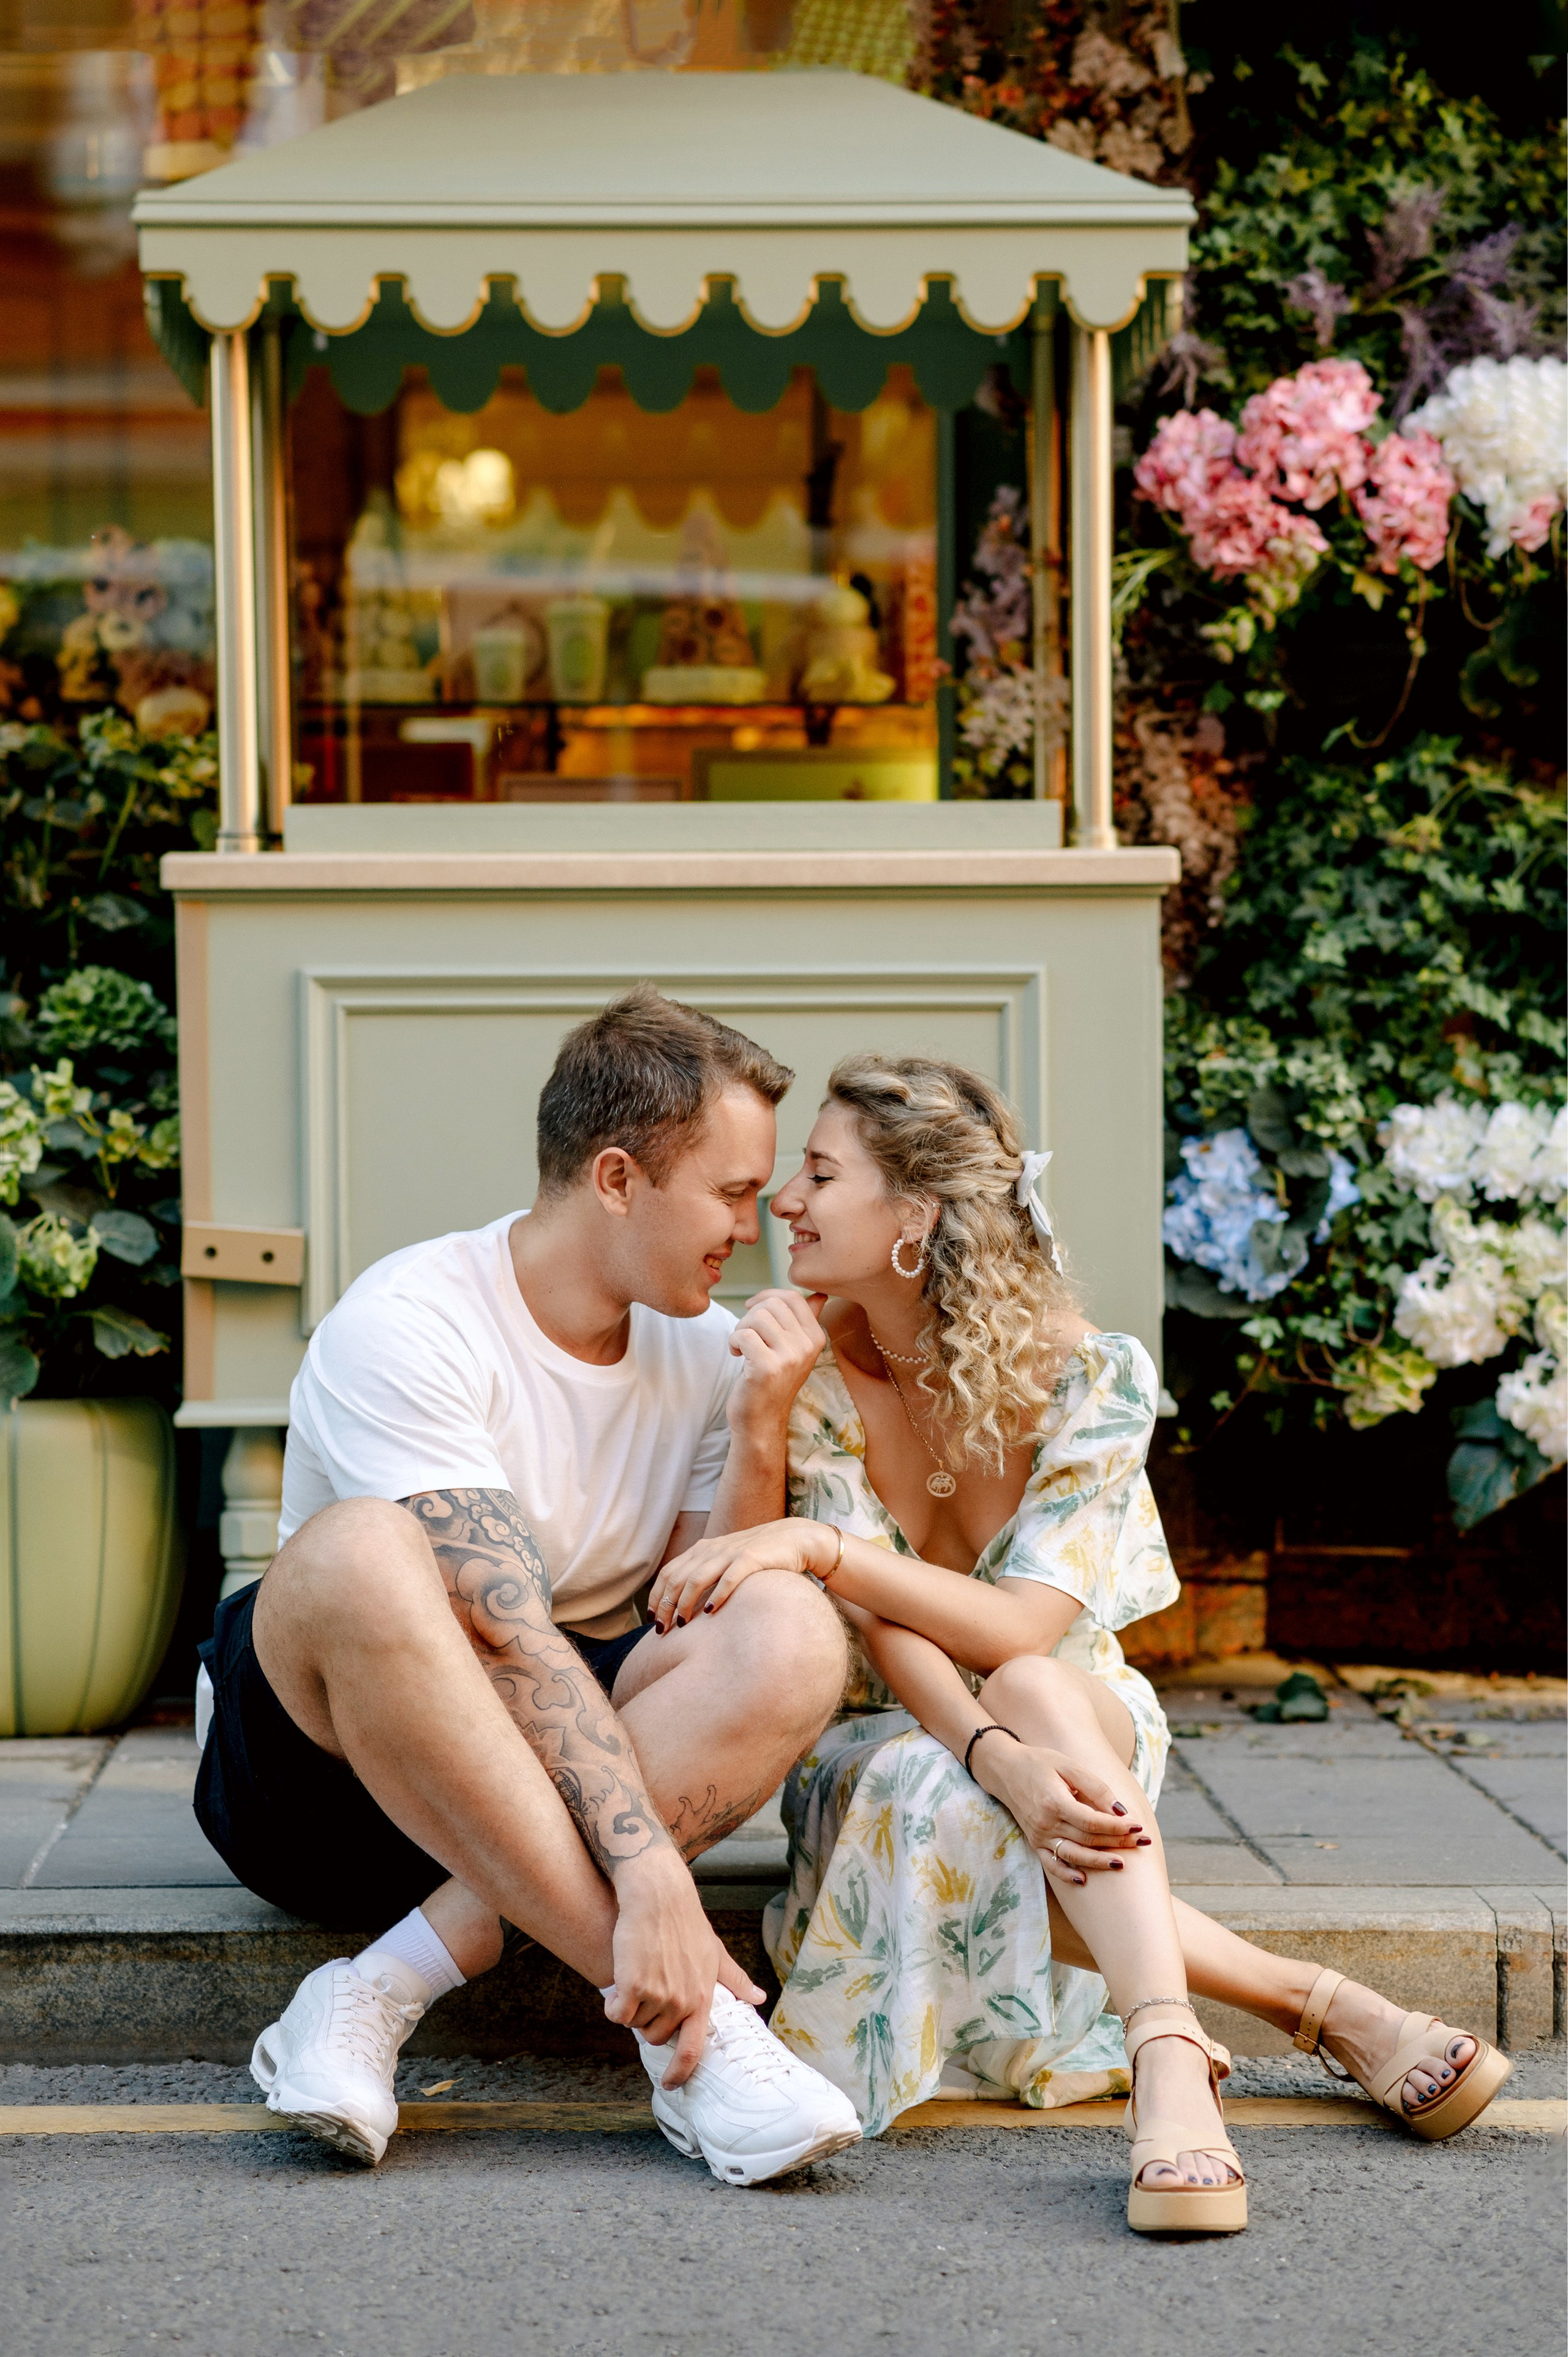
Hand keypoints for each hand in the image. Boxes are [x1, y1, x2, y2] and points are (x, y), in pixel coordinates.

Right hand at [600, 1848, 766, 2086]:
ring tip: (638, 1975)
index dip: (680, 2072)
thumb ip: (735, 1979)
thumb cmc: (687, 1922)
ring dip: (631, 2007)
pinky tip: (618, 1984)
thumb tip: (759, 1998)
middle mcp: (682, 2002)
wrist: (659, 1897)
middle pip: (655, 2036)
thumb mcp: (716, 1952)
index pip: (693, 2049)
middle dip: (648, 2020)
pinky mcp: (632, 1985)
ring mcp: (657, 1995)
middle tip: (649, 1990)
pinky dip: (612, 2005)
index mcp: (702, 1998)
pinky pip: (616, 2014)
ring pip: (634, 2024)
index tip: (671, 2084)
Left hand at [645, 1517, 833, 1632]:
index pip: (669, 1573)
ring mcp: (730, 1553)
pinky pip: (728, 1578)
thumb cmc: (758, 1556)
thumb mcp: (726, 1562)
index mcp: (702, 1549)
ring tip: (682, 1624)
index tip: (653, 1621)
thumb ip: (706, 1575)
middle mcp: (712, 1549)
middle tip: (662, 1630)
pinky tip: (710, 1612)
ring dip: (685, 1603)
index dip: (656, 1597)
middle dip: (666, 1606)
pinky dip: (716, 1595)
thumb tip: (684, 1605)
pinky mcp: (751, 1558)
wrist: (793, 1539)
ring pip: (697, 1578)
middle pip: (677, 1578)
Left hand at [725, 1287, 826, 1437]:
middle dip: (751, 1314)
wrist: (762, 1421)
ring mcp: (789, 1358)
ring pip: (757, 1317)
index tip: (752, 1308)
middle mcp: (807, 1347)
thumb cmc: (773, 1382)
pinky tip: (737, 1355)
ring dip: (740, 1329)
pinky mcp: (767, 1368)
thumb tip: (819, 1295)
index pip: (793, 1298)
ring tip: (742, 1347)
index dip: (767, 1295)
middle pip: (772, 1304)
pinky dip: (733, 1341)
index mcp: (816, 1338)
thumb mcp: (795, 1350)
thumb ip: (805, 1322)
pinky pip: (744, 1335)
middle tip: (746, 1335)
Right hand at [973, 1737, 1146, 1882]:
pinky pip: (1051, 1865)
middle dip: (1117, 1842)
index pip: (1092, 1822)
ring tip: (1122, 1864)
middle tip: (1142, 1842)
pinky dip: (1066, 1875)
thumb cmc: (1041, 1763)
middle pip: (1087, 1839)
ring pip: (1073, 1855)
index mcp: (1055, 1802)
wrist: (1006, 1770)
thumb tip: (1120, 1810)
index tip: (1138, 1826)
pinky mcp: (1035, 1843)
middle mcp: (1045, 1823)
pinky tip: (1084, 1880)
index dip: (1117, 1827)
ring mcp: (1039, 1836)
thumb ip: (1095, 1787)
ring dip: (1099, 1862)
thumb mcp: (1068, 1766)